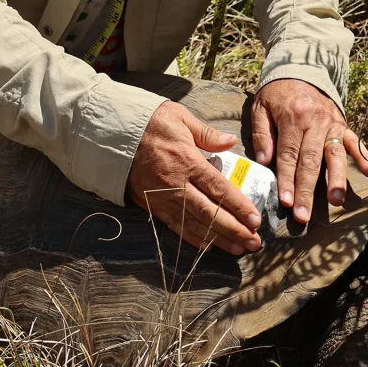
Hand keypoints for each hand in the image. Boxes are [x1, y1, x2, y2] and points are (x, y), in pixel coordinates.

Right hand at [127, 100, 262, 255]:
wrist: (112, 134)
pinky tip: (208, 247)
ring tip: (238, 249)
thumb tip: (231, 141)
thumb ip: (207, 133)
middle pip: (210, 212)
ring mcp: (162, 197)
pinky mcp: (151, 205)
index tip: (256, 219)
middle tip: (254, 242)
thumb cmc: (149, 123)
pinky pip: (174, 226)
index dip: (238, 206)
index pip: (218, 189)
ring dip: (218, 238)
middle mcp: (176, 184)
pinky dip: (192, 238)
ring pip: (194, 223)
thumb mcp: (180, 118)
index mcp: (187, 161)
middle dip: (234, 229)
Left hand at [251, 79, 367, 223]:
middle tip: (304, 214)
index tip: (286, 201)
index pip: (288, 154)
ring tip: (336, 200)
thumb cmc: (277, 94)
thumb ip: (261, 133)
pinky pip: (354, 141)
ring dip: (336, 179)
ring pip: (335, 154)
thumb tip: (264, 161)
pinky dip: (364, 156)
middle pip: (311, 160)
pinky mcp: (343, 124)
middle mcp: (315, 121)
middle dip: (307, 190)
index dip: (286, 179)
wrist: (300, 71)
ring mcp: (332, 123)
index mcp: (292, 117)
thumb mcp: (260, 107)